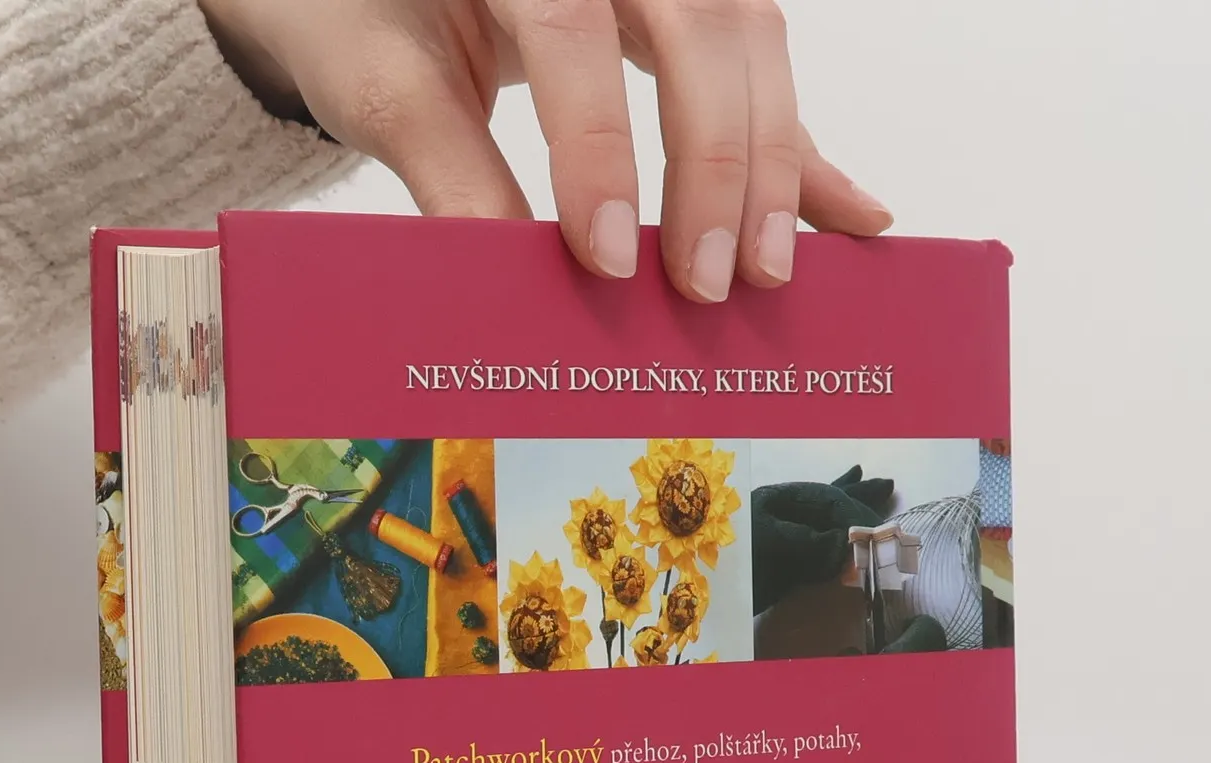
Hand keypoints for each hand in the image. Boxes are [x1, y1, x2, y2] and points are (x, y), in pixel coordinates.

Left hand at [197, 0, 890, 302]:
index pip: (568, 26)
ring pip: (748, 37)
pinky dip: (801, 148)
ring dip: (769, 161)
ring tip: (767, 272)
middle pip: (695, 23)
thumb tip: (513, 285)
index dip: (596, 146)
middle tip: (706, 285)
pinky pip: (762, 65)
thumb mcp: (381, 83)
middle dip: (712, 160)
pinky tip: (852, 216)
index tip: (607, 259)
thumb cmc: (358, 10)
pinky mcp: (693, 2)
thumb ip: (449, 171)